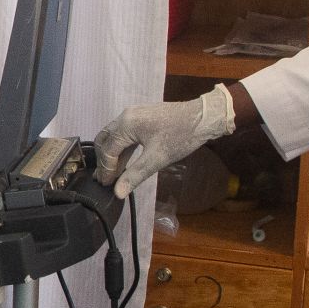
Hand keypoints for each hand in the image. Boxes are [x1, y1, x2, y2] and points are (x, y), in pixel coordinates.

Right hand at [93, 84, 235, 197]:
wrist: (204, 117)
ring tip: (113, 174)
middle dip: (104, 161)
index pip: (108, 150)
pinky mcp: (143, 117)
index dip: (106, 169)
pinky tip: (125, 161)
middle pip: (106, 140)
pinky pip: (125, 133)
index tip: (106, 185)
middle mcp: (126, 116)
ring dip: (113, 155)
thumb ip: (135, 175)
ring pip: (115, 137)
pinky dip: (122, 148)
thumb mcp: (157, 159)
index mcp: (126, 124)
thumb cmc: (181, 136)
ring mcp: (134, 114)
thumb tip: (118, 192)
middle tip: (105, 180)